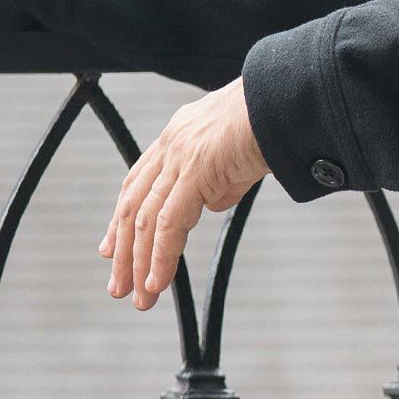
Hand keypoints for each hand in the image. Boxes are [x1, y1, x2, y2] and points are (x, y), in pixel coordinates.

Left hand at [100, 79, 269, 310]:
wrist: (287, 101)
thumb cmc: (274, 122)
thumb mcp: (239, 156)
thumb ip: (220, 181)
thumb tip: (210, 204)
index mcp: (178, 133)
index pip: (138, 182)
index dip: (121, 218)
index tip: (111, 248)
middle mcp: (171, 143)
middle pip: (133, 205)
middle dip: (123, 250)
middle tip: (118, 285)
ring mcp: (180, 156)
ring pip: (146, 219)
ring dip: (139, 263)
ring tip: (140, 297)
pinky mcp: (196, 171)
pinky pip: (170, 223)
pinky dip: (161, 256)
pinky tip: (157, 282)